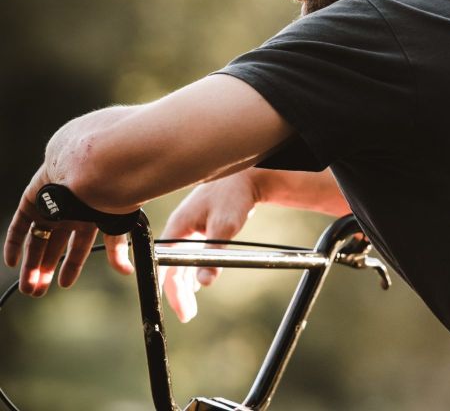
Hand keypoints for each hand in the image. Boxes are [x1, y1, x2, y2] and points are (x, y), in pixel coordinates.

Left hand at [3, 166, 133, 296]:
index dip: (71, 266)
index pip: (78, 246)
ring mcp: (51, 207)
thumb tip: (126, 271)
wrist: (91, 166)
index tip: (64, 284)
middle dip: (46, 269)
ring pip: (37, 239)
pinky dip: (14, 243)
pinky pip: (19, 225)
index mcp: (90, 217)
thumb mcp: (115, 223)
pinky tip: (13, 262)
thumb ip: (116, 248)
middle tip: (38, 291)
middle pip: (54, 246)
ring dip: (31, 263)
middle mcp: (70, 213)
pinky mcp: (33, 201)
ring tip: (28, 285)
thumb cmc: (108, 190)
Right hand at [160, 171, 257, 322]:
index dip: (166, 287)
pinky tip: (196, 283)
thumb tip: (205, 282)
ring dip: (184, 284)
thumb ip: (213, 254)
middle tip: (187, 315)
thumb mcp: (224, 226)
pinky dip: (191, 270)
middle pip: (171, 266)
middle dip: (176, 292)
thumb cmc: (232, 196)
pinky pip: (189, 254)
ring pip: (180, 262)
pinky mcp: (200, 227)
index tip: (175, 307)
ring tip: (189, 307)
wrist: (246, 175)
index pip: (163, 263)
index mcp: (178, 226)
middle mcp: (179, 228)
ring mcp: (189, 227)